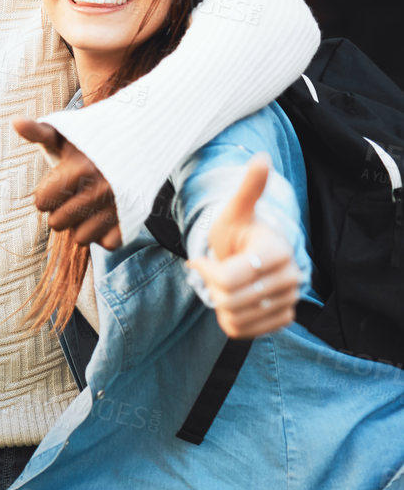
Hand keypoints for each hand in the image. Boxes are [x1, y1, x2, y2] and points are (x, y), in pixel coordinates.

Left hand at [14, 118, 122, 248]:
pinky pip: (107, 245)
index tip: (58, 183)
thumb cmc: (91, 142)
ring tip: (88, 205)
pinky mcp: (133, 220)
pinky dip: (104, 234)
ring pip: (81, 238)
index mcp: (81, 169)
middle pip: (57, 224)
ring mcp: (119, 206)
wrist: (141, 142)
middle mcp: (102, 189)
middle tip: (73, 194)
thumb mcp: (65, 134)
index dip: (45, 194)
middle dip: (60, 210)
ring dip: (81, 225)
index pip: (41, 202)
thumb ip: (39, 132)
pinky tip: (105, 215)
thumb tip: (16, 121)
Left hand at [185, 156, 300, 338]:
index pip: (228, 279)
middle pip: (229, 300)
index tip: (199, 259)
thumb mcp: (235, 211)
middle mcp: (291, 279)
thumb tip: (261, 158)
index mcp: (277, 252)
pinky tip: (232, 301)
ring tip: (223, 286)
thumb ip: (248, 188)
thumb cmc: (239, 231)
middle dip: (211, 288)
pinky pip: (243, 331)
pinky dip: (230, 320)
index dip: (206, 272)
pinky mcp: (283, 318)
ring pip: (235, 318)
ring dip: (219, 305)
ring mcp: (290, 301)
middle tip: (212, 273)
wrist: (253, 254)